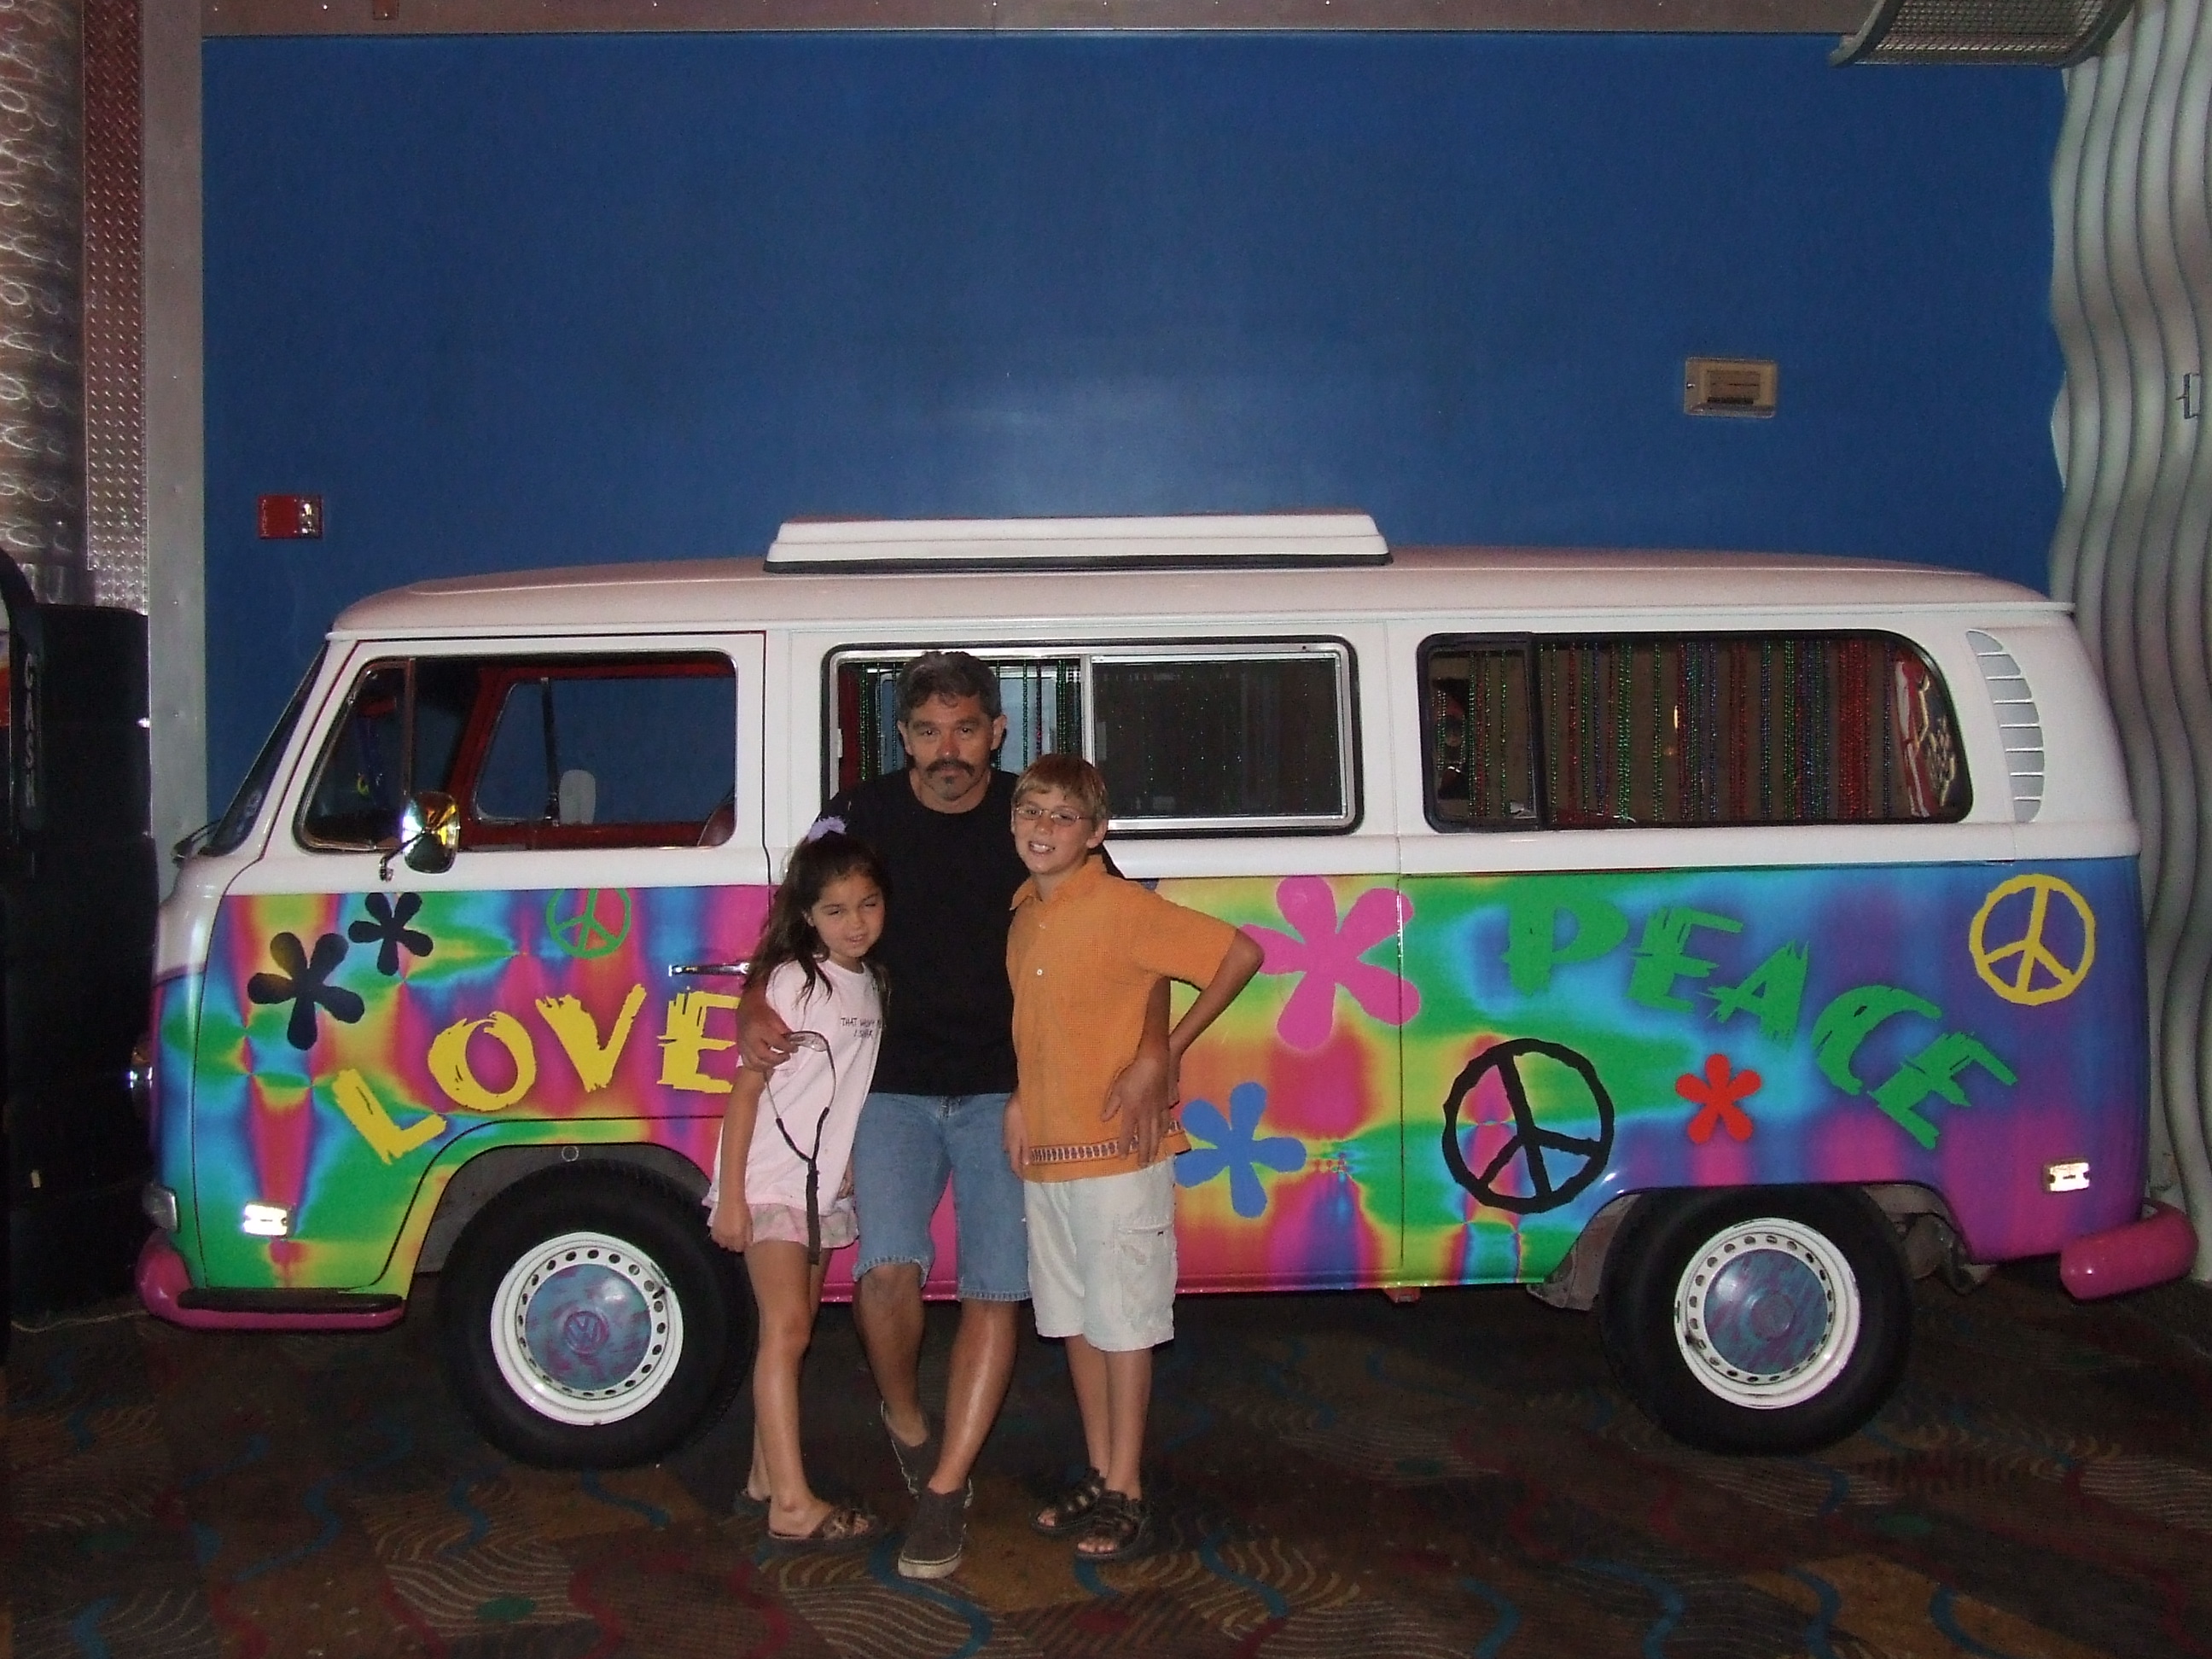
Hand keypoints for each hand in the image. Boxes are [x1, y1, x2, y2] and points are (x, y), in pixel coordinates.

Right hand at [709, 1197, 751, 1252]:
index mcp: (737, 1236)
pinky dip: (720, 1237)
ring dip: (727, 1242)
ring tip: (730, 1234)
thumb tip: (748, 1244)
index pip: (739, 1249)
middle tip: (738, 1237)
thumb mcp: (749, 1223)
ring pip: (722, 1244)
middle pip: (731, 1248)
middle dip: (735, 1244)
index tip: (744, 1241)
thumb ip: (748, 1235)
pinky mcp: (713, 1230)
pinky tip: (724, 1232)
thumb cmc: (742, 1209)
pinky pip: (716, 1239)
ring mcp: (719, 1234)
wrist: (730, 1199)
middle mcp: (727, 1238)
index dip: (742, 1245)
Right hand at [737, 997, 794, 1071]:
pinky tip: (767, 1064)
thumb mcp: (776, 1018)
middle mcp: (749, 1039)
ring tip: (778, 1060)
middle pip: (764, 1056)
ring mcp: (743, 1046)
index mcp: (760, 1028)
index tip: (795, 1048)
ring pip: (755, 1063)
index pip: (776, 1042)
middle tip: (787, 1056)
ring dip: (769, 1065)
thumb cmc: (763, 1012)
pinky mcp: (740, 1050)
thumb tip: (795, 1042)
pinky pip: (748, 1063)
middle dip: (778, 1059)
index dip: (788, 1047)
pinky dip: (758, 1067)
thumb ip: (785, 1032)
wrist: (747, 1008)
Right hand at [1003, 1095, 1028, 1174]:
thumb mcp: (1027, 1132)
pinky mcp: (1011, 1124)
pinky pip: (1015, 1138)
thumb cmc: (1026, 1111)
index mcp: (1011, 1143)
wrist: (1022, 1092)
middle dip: (1021, 1164)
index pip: (1014, 1165)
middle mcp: (1007, 1140)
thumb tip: (1025, 1166)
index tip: (1029, 1179)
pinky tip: (1029, 1141)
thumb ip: (1026, 1149)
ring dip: (1021, 1153)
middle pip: (1013, 1157)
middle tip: (1033, 1168)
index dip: (1020, 1174)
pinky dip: (1021, 1143)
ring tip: (1033, 1156)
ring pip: (1014, 1147)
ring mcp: (1008, 1131)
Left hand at [1103, 1045, 1174, 1165]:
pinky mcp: (1166, 1103)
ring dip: (1154, 1146)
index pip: (1126, 1133)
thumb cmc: (1133, 1074)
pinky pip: (1166, 1121)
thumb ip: (1112, 1105)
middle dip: (1143, 1153)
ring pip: (1157, 1133)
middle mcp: (1146, 1115)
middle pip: (1144, 1138)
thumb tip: (1104, 1119)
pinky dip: (1164, 1131)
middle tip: (1143, 1165)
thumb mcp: (1117, 1088)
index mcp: (1132, 1111)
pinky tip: (1164, 1135)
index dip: (1123, 1146)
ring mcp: (1158, 1110)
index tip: (1121, 1158)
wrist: (1155, 1062)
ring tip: (1153, 1156)